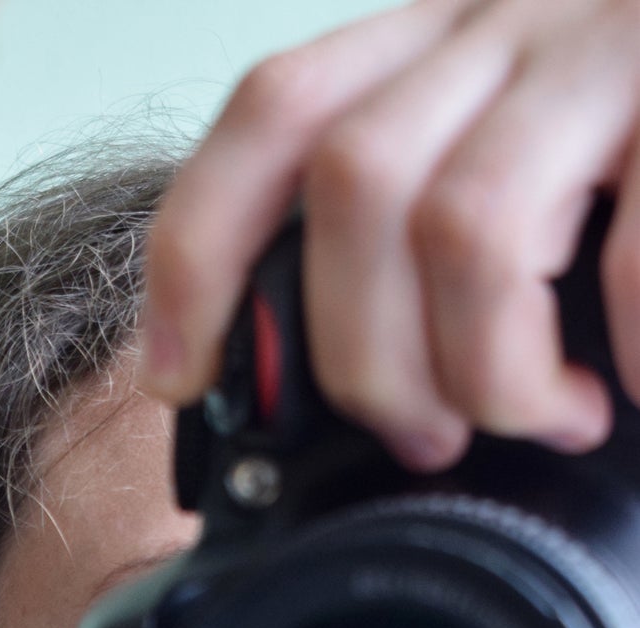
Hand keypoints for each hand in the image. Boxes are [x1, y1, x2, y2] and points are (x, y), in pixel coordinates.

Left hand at [140, 0, 639, 469]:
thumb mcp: (555, 138)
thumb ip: (459, 201)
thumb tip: (374, 384)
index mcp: (458, 29)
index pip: (276, 112)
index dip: (198, 254)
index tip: (182, 377)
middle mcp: (522, 11)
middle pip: (353, 186)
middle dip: (365, 356)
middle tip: (423, 437)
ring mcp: (620, 42)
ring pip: (463, 221)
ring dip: (484, 369)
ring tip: (547, 418)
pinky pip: (635, 254)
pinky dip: (625, 349)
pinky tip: (635, 388)